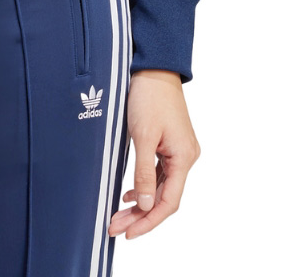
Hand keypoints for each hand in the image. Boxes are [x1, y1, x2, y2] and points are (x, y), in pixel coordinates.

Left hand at [108, 68, 200, 238]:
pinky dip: (145, 186)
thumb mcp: (142, 135)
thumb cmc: (149, 98)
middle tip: (115, 227)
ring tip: (118, 216)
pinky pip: (160, 174)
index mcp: (184, 158)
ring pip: (161, 187)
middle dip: (140, 216)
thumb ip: (144, 172)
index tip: (129, 233)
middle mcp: (186, 157)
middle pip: (164, 198)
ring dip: (141, 203)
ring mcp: (179, 151)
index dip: (149, 221)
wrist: (154, 68)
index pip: (168, 202)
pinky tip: (130, 194)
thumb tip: (145, 205)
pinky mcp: (170, 144)